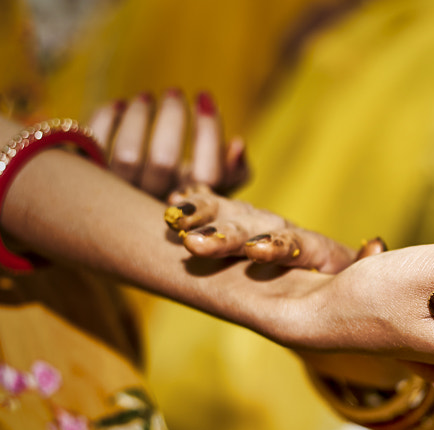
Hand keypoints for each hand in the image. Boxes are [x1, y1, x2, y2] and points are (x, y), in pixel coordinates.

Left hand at [89, 90, 248, 198]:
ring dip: (139, 117)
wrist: (117, 222)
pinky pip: (93, 145)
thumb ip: (233, 172)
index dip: (208, 133)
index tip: (205, 98)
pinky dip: (105, 119)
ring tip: (147, 96)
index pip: (207, 174)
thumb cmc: (181, 198)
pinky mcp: (84, 180)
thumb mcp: (214, 191)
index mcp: (190, 211)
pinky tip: (118, 106)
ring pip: (128, 155)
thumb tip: (238, 143)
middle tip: (175, 92)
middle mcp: (151, 208)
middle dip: (172, 118)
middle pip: (164, 161)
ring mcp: (115, 197)